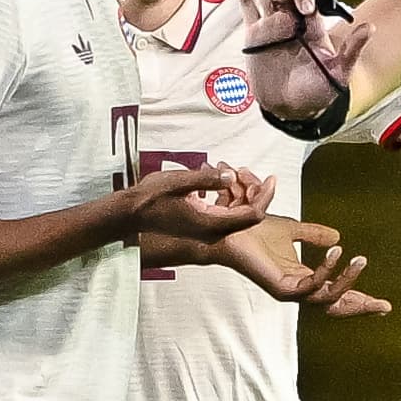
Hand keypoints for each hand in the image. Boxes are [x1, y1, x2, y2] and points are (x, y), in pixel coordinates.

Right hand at [130, 161, 270, 242]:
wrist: (129, 214)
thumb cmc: (149, 199)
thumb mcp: (178, 182)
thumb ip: (205, 179)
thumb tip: (229, 175)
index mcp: (212, 224)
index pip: (253, 214)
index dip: (265, 196)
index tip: (271, 178)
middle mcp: (213, 231)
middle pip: (248, 213)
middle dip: (252, 189)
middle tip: (244, 170)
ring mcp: (207, 229)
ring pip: (236, 211)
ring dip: (238, 190)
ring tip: (229, 169)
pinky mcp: (201, 223)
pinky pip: (224, 209)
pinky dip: (225, 193)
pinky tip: (216, 176)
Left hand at [211, 215, 391, 316]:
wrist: (229, 227)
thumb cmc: (253, 230)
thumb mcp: (292, 227)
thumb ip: (313, 234)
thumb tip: (338, 237)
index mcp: (303, 279)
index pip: (337, 294)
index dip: (360, 298)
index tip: (384, 304)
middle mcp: (298, 290)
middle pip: (337, 307)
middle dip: (361, 307)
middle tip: (384, 306)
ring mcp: (289, 292)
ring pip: (327, 299)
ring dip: (347, 281)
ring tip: (359, 259)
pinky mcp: (280, 289)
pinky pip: (310, 287)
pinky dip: (326, 271)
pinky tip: (336, 253)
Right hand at [232, 0, 362, 117]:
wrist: (294, 108)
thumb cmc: (318, 91)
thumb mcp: (339, 73)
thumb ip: (352, 50)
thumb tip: (370, 27)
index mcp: (311, 25)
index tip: (304, 9)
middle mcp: (291, 20)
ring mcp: (271, 26)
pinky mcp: (254, 36)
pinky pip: (246, 6)